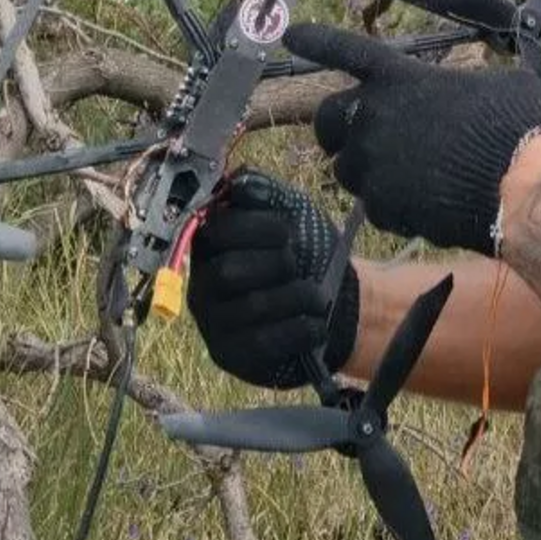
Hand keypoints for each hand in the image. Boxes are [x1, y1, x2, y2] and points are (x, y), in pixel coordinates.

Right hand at [186, 169, 358, 387]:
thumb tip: (237, 183)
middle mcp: (202, 285)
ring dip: (297, 296)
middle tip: (296, 266)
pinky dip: (302, 328)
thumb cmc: (308, 252)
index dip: (257, 228)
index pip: (216, 231)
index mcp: (211, 244)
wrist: (338, 302)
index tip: (286, 231)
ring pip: (251, 308)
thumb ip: (264, 191)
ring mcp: (213, 325)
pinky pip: (265, 343)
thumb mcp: (291, 211)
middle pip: (227, 272)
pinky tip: (316, 322)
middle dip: (276, 264)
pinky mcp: (232, 356)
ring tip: (317, 297)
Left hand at [282, 23, 540, 255]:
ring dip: (369, 170)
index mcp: (402, 78)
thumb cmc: (520, 129)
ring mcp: (374, 163)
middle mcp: (376, 116)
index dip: (316, 40)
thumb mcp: (502, 82)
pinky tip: (426, 203)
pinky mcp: (381, 205)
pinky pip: (373, 206)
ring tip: (410, 175)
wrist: (522, 190)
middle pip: (327, 118)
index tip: (292, 34)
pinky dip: (393, 206)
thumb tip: (482, 84)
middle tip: (363, 135)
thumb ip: (473, 79)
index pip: (346, 49)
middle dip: (338, 128)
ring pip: (347, 168)